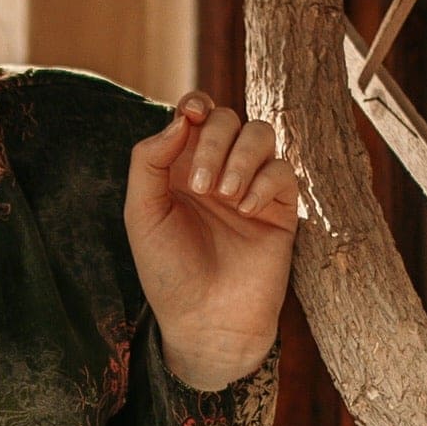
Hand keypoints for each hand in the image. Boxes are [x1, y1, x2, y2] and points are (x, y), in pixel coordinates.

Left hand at [124, 95, 299, 396]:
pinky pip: (284, 171)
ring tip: (223, 196)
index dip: (197, 103)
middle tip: (202, 188)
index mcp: (181, 167)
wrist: (205, 322)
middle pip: (229, 119)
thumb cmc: (168, 272)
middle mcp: (218, 170)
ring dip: (241, 157)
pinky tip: (244, 210)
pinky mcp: (282, 209)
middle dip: (214, 142)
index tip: (192, 115)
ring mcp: (252, 187)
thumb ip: (150, 161)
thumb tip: (180, 118)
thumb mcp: (142, 214)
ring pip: (261, 134)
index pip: (197, 114)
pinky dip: (264, 182)